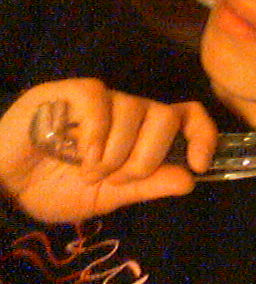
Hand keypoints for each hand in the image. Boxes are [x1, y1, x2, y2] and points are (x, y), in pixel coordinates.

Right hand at [0, 78, 215, 222]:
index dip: (203, 134)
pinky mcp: (71, 91)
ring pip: (135, 108)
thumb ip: (147, 186)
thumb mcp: (108, 197)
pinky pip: (100, 98)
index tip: (198, 163)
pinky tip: (78, 153)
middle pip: (165, 116)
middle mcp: (129, 111)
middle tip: (116, 179)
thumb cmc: (58, 188)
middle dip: (146, 157)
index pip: (188, 116)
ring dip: (114, 152)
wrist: (7, 188)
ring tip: (86, 171)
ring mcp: (102, 99)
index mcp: (144, 134)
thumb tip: (189, 180)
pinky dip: (96, 132)